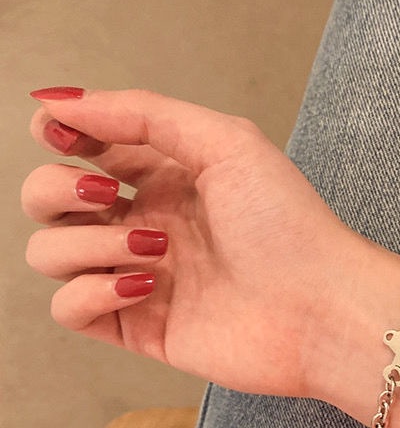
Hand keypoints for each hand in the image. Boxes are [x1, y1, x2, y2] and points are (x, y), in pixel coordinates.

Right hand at [23, 88, 365, 397]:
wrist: (321, 307)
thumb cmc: (288, 225)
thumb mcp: (226, 142)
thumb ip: (142, 113)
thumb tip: (59, 100)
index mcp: (167, 177)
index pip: (85, 147)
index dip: (59, 133)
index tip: (61, 131)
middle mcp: (147, 223)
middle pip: (50, 200)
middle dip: (56, 188)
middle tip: (103, 194)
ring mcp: (140, 276)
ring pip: (52, 253)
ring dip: (86, 243)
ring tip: (154, 247)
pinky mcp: (141, 326)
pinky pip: (71, 309)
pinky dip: (90, 292)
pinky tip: (144, 285)